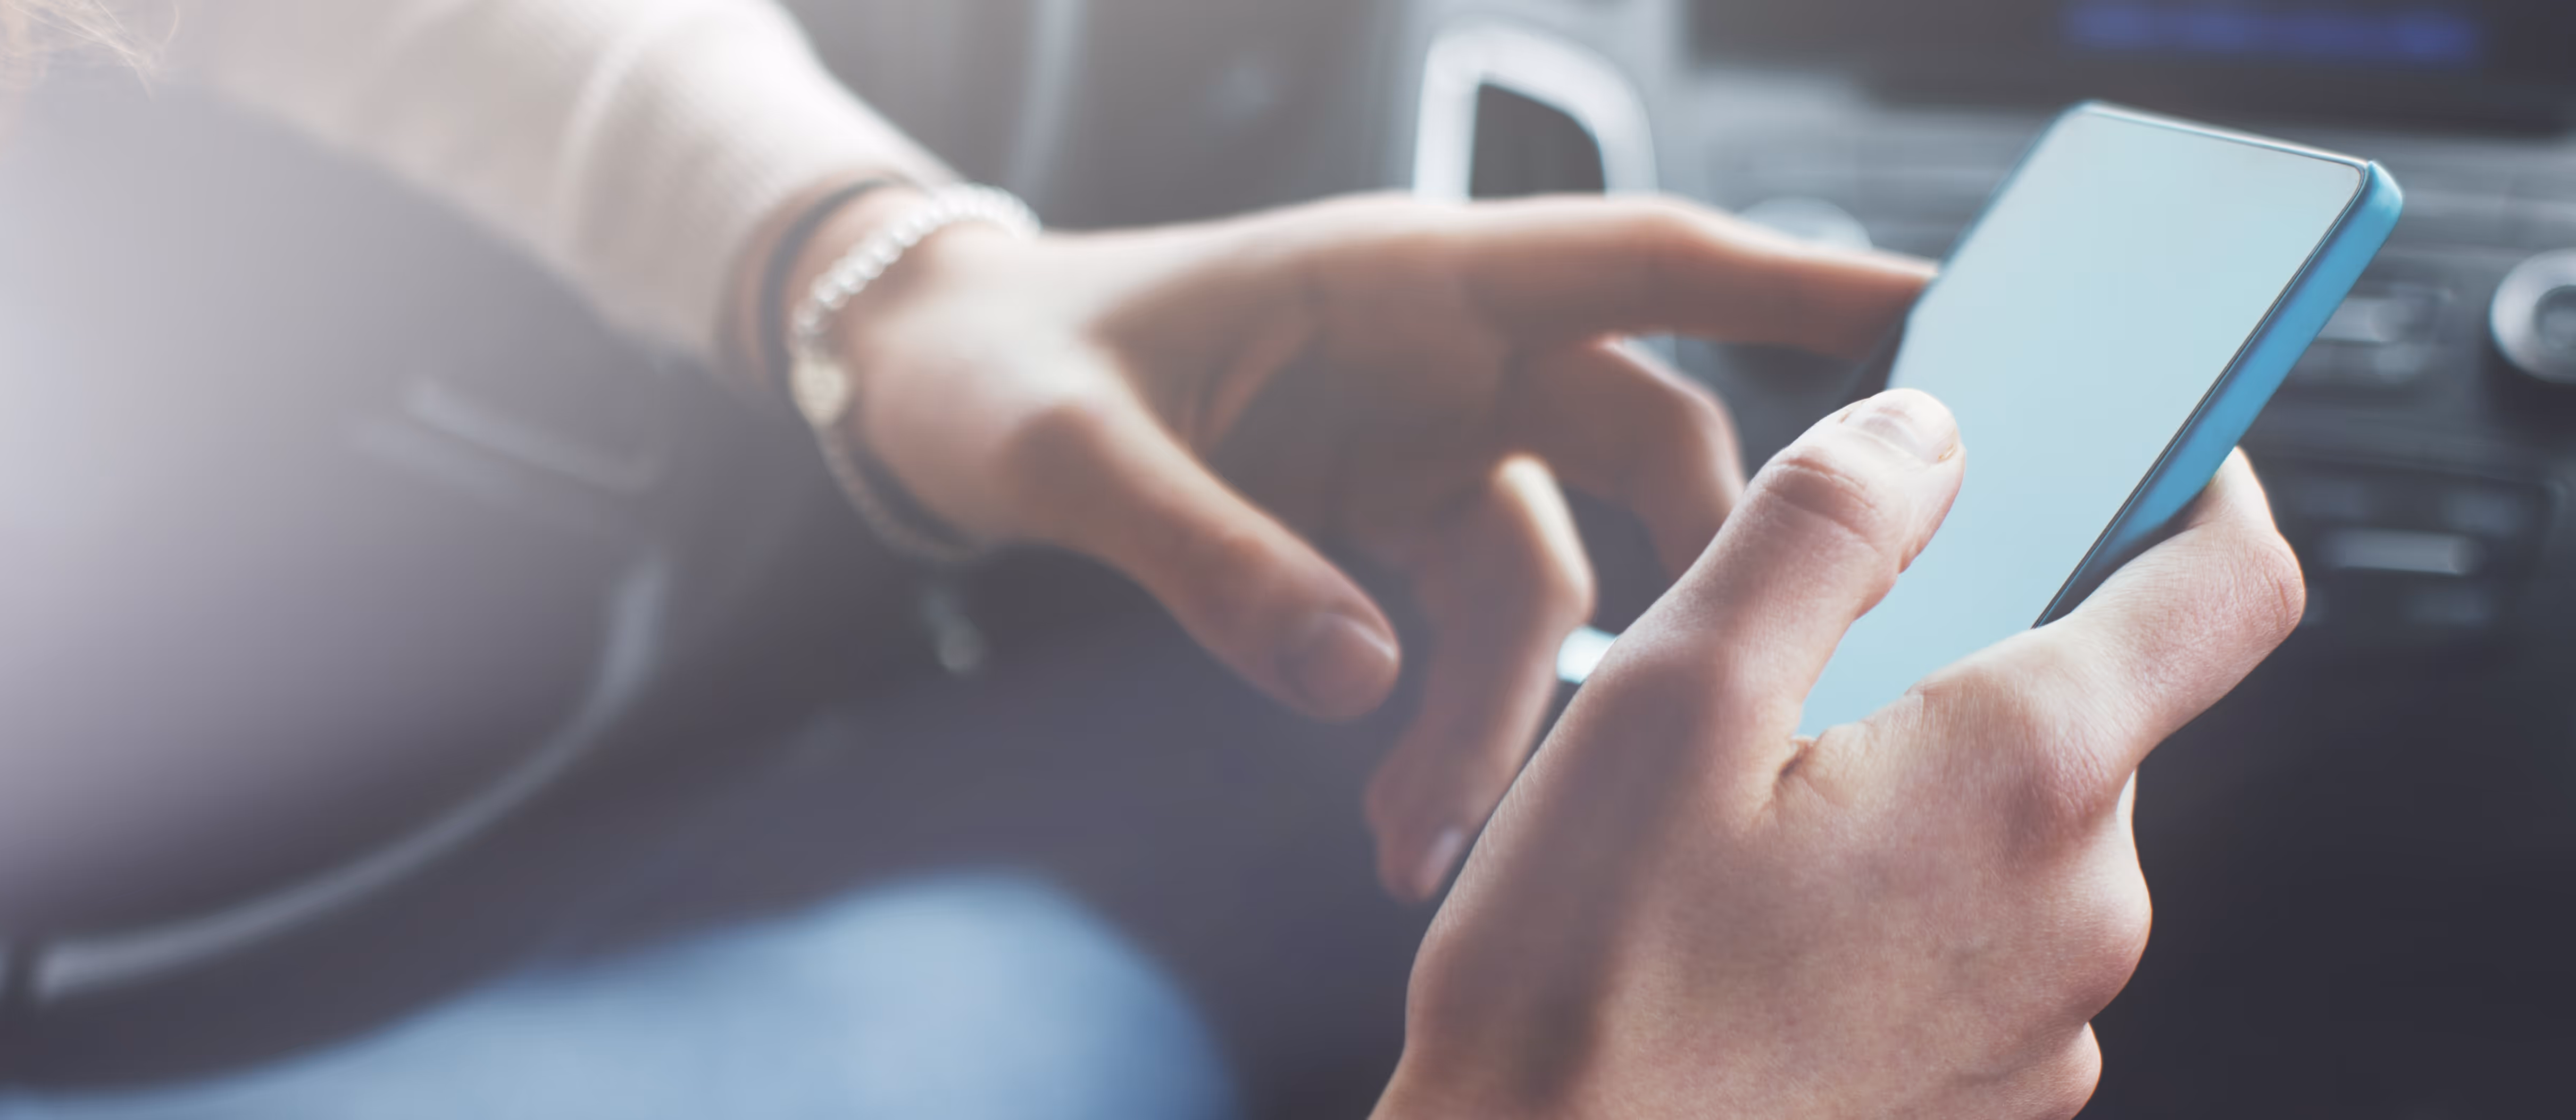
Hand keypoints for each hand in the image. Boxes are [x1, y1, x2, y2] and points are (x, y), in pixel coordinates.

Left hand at [783, 189, 1929, 900]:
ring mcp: (1424, 439)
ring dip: (1511, 714)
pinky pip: (1464, 629)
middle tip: (1684, 727)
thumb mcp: (1072, 451)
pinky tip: (1403, 819)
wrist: (931, 389)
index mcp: (1399, 277)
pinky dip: (1447, 725)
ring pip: (1549, 578)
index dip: (1793, 287)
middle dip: (1674, 588)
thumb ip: (1210, 556)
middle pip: (1635, 448)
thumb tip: (1355, 677)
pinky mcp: (1385, 521)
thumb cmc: (998, 366)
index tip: (1939, 325)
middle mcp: (1442, 352)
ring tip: (1425, 841)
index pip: (1637, 261)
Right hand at [1371, 392, 2306, 1117]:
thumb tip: (1924, 431)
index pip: (2229, 586)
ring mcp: (2049, 1020)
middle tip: (1800, 682)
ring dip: (1926, 788)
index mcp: (2028, 778)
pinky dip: (1908, 899)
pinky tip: (1773, 927)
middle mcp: (2082, 908)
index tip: (2152, 445)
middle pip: (2098, 710)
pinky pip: (1990, 941)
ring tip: (1754, 828)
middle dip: (1972, 661)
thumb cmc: (1581, 976)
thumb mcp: (1670, 694)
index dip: (2205, 485)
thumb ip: (1818, 528)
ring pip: (2029, 829)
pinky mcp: (1995, 1093)